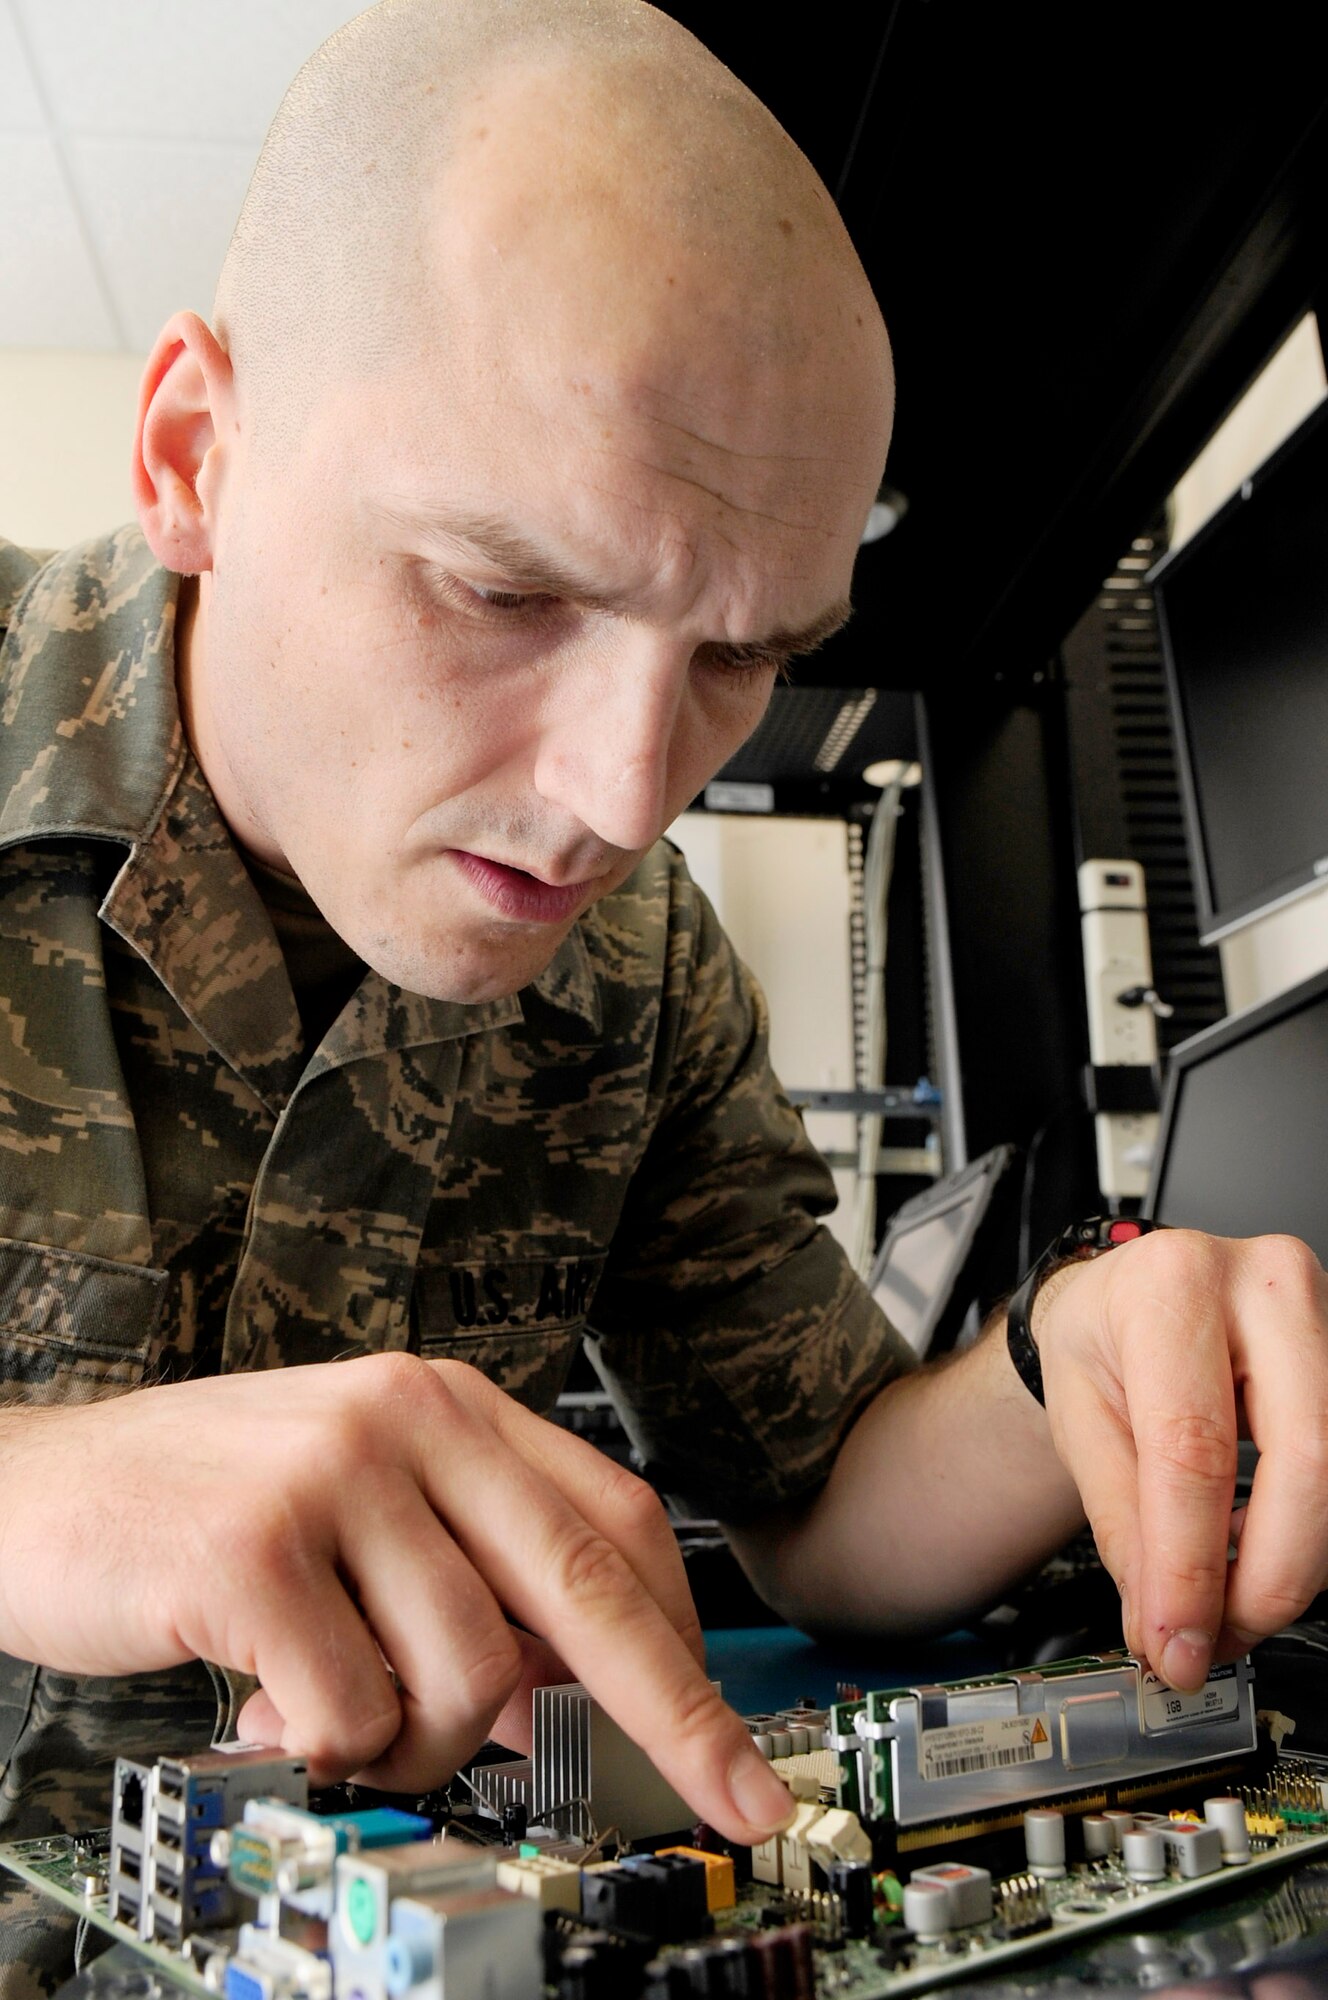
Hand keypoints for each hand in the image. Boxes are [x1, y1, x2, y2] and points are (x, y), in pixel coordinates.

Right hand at [0, 1355, 793, 1842]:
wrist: (30, 1487)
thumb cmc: (203, 1508)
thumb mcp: (358, 1508)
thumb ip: (464, 1573)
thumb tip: (570, 1694)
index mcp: (446, 1405)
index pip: (614, 1517)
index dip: (683, 1633)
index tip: (728, 1727)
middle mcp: (405, 1419)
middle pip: (585, 1584)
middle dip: (674, 1712)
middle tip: (733, 1797)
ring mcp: (331, 1477)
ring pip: (467, 1674)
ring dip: (416, 1744)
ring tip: (336, 1720)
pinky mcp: (254, 1549)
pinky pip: (356, 1712)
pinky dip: (329, 1746)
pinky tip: (270, 1708)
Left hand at [1034, 1230, 1327, 1687]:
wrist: (1134, 1293)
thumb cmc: (1105, 1338)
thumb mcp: (1081, 1420)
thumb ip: (1124, 1526)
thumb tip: (1164, 1625)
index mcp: (1174, 1286)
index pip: (1194, 1447)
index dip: (1191, 1565)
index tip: (1177, 1642)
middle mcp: (1266, 1286)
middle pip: (1306, 1464)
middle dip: (1266, 1579)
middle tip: (1214, 1637)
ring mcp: (1326, 1314)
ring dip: (1288, 1563)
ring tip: (1223, 1599)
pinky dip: (1304, 1530)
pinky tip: (1255, 1545)